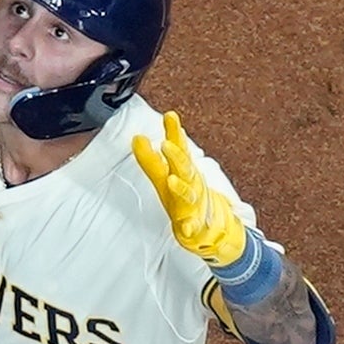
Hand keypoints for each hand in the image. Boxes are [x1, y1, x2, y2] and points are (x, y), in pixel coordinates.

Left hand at [129, 112, 251, 266]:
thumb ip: (150, 158)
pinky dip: (189, 227)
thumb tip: (136, 137)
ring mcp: (193, 203)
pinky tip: (186, 228)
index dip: (174, 131)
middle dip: (176, 156)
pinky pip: (192, 226)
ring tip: (171, 181)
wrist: (208, 225)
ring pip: (188, 194)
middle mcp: (190, 183)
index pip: (179, 147)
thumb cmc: (184, 195)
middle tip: (166, 144)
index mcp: (182, 170)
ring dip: (180, 187)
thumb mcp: (165, 176)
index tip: (170, 115)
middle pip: (184, 167)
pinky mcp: (194, 224)